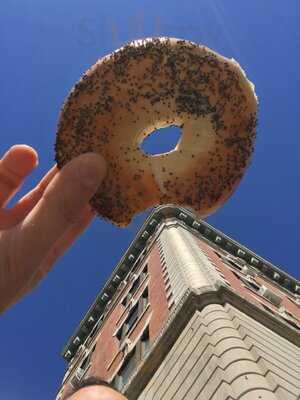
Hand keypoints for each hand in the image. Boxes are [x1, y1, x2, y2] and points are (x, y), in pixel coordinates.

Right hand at [0, 145, 105, 313]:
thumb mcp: (26, 244)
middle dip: (68, 176)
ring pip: (18, 189)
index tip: (114, 169)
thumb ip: (60, 207)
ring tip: (60, 148)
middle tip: (91, 148)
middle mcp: (17, 236)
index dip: (94, 195)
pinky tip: (24, 155)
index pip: (75, 221)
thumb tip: (98, 165)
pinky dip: (9, 168)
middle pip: (50, 200)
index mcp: (39, 252)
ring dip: (37, 169)